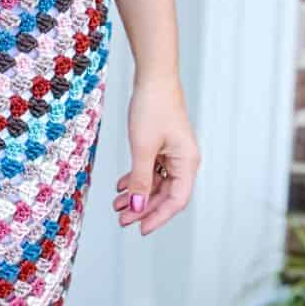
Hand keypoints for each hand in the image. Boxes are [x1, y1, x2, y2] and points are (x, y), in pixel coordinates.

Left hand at [114, 72, 199, 235]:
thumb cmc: (153, 108)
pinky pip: (152, 168)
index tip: (139, 228)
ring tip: (117, 204)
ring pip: (157, 182)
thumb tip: (137, 206)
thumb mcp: (142, 148)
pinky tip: (121, 185)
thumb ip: (140, 179)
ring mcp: (173, 152)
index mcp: (187, 163)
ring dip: (137, 193)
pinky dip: (137, 177)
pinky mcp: (163, 144)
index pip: (175, 201)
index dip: (157, 217)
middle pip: (165, 194)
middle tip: (122, 219)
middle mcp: (184, 160)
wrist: (153, 77)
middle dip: (143, 207)